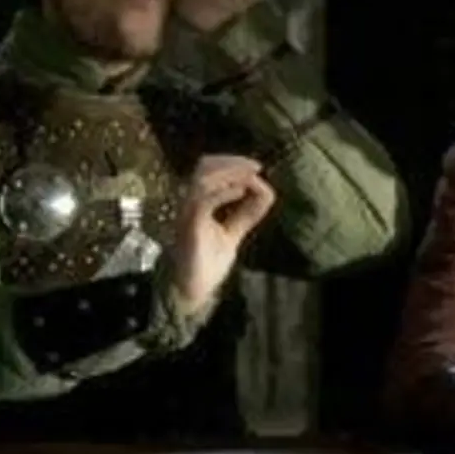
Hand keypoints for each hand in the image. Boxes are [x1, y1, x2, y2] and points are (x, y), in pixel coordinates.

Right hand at [169, 155, 275, 308]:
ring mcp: (187, 214)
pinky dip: (223, 193)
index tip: (256, 167)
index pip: (208, 168)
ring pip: (203, 180)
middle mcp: (189, 204)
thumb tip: (267, 191)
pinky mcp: (190, 228)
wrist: (191, 291)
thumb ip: (247, 213)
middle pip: (204, 167)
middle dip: (232, 162)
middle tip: (256, 167)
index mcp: (197, 202)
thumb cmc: (205, 263)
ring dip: (230, 174)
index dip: (231, 162)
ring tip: (251, 178)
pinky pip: (203, 202)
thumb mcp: (233, 232)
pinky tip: (240, 193)